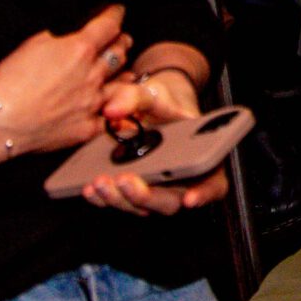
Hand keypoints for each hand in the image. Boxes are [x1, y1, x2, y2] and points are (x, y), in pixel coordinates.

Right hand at [0, 5, 128, 154]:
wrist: (1, 120)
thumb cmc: (9, 81)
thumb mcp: (34, 43)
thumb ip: (61, 36)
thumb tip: (72, 33)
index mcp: (80, 49)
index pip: (109, 25)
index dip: (115, 14)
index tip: (117, 11)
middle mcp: (93, 75)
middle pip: (120, 52)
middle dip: (121, 42)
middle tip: (121, 39)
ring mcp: (93, 102)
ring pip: (123, 83)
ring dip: (123, 73)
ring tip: (122, 70)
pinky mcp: (88, 127)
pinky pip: (110, 115)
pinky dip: (111, 107)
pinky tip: (112, 104)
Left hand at [82, 66, 229, 215]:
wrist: (150, 108)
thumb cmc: (163, 104)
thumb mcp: (155, 92)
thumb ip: (134, 97)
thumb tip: (112, 111)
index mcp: (201, 161)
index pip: (213, 185)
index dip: (204, 194)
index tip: (189, 197)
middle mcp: (180, 183)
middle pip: (168, 202)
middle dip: (145, 196)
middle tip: (125, 181)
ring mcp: (155, 191)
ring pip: (140, 207)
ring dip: (118, 200)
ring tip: (99, 183)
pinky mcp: (131, 193)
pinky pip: (119, 201)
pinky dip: (103, 198)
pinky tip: (87, 187)